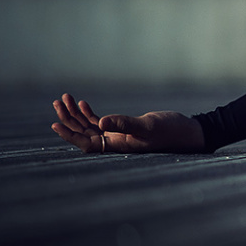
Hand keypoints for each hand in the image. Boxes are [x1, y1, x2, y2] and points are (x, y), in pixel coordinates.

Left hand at [50, 93, 205, 153]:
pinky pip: (100, 123)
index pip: (87, 144)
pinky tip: (82, 103)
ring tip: (63, 99)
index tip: (56, 125)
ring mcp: (119, 136)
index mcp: (118, 146)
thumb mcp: (148, 126)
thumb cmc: (172, 131)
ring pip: (89, 127)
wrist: (189, 132)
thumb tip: (101, 123)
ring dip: (75, 115)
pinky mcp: (124, 129)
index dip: (70, 136)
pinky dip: (89, 114)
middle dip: (68, 120)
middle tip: (57, 102)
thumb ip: (125, 124)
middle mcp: (115, 143)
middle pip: (84, 134)